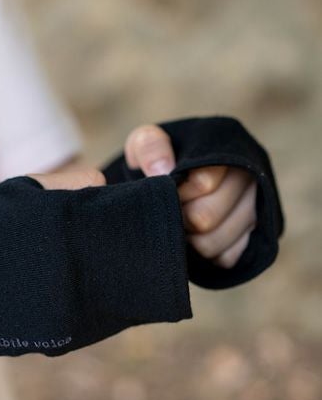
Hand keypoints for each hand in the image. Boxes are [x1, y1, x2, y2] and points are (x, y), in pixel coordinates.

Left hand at [125, 125, 256, 268]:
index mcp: (223, 148)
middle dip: (178, 220)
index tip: (164, 193)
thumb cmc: (155, 159)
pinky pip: (228, 258)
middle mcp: (246, 176)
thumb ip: (150, 146)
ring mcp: (254, 207)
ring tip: (178, 228)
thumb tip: (164, 171)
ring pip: (215, 242)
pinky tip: (193, 243)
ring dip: (188, 241)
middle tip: (169, 214)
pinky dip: (205, 257)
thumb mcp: (145, 142)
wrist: (165, 180)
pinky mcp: (253, 236)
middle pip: (206, 217)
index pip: (203, 183)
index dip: (176, 194)